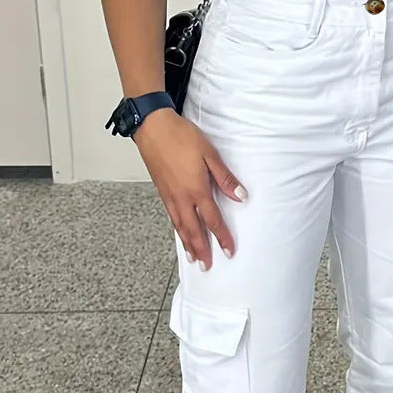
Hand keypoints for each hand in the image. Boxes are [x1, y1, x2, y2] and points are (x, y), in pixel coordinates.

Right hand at [133, 108, 246, 270]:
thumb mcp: (210, 154)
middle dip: (202, 250)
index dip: (222, 237)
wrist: (151, 125)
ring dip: (188, 245)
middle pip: (194, 230)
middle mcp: (182, 197)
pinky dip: (178, 231)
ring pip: (180, 226)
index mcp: (196, 189)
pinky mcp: (162, 191)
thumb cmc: (181, 136)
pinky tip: (181, 235)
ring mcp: (170, 196)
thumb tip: (241, 197)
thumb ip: (225, 178)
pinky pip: (172, 217)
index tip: (229, 252)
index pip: (213, 220)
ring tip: (193, 259)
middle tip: (207, 266)